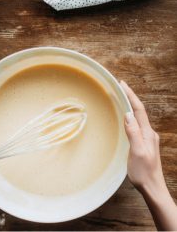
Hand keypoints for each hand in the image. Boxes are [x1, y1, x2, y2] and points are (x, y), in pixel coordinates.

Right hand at [121, 81, 176, 230]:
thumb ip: (133, 133)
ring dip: (130, 105)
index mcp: (147, 133)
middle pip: (139, 110)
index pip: (138, 110)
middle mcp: (148, 133)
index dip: (130, 96)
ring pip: (137, 117)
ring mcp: (146, 138)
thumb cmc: (144, 172)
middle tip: (120, 87)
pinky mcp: (143, 142)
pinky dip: (130, 116)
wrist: (152, 187)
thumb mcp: (137, 152)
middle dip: (130, 97)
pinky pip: (136, 124)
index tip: (122, 84)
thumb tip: (128, 114)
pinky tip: (125, 117)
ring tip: (121, 97)